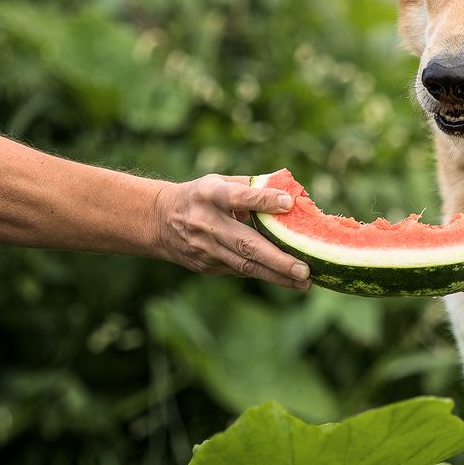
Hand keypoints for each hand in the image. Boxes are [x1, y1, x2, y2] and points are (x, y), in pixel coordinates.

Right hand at [153, 174, 311, 288]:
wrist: (159, 221)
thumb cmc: (201, 196)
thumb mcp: (219, 182)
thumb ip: (252, 186)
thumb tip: (291, 192)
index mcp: (210, 195)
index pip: (238, 197)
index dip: (263, 200)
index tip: (289, 203)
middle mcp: (207, 224)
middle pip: (245, 244)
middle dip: (277, 259)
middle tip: (304, 270)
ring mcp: (206, 249)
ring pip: (245, 265)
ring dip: (277, 275)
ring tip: (303, 282)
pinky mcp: (207, 266)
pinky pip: (240, 271)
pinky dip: (265, 274)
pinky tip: (287, 280)